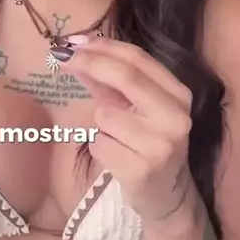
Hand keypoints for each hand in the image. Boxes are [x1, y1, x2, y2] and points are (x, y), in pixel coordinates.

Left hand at [67, 36, 194, 221]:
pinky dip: (99, 147)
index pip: (138, 59)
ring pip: (105, 114)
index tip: (74, 43)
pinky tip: (117, 156)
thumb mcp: (135, 107)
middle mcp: (175, 117)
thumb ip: (109, 81)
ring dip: (100, 124)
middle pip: (126, 76)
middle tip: (61, 57)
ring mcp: (161, 145)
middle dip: (89, 63)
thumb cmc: (148, 143)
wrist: (167, 196)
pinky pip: (99, 144)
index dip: (103, 46)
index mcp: (178, 94)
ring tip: (117, 138)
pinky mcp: (142, 171)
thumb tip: (74, 52)